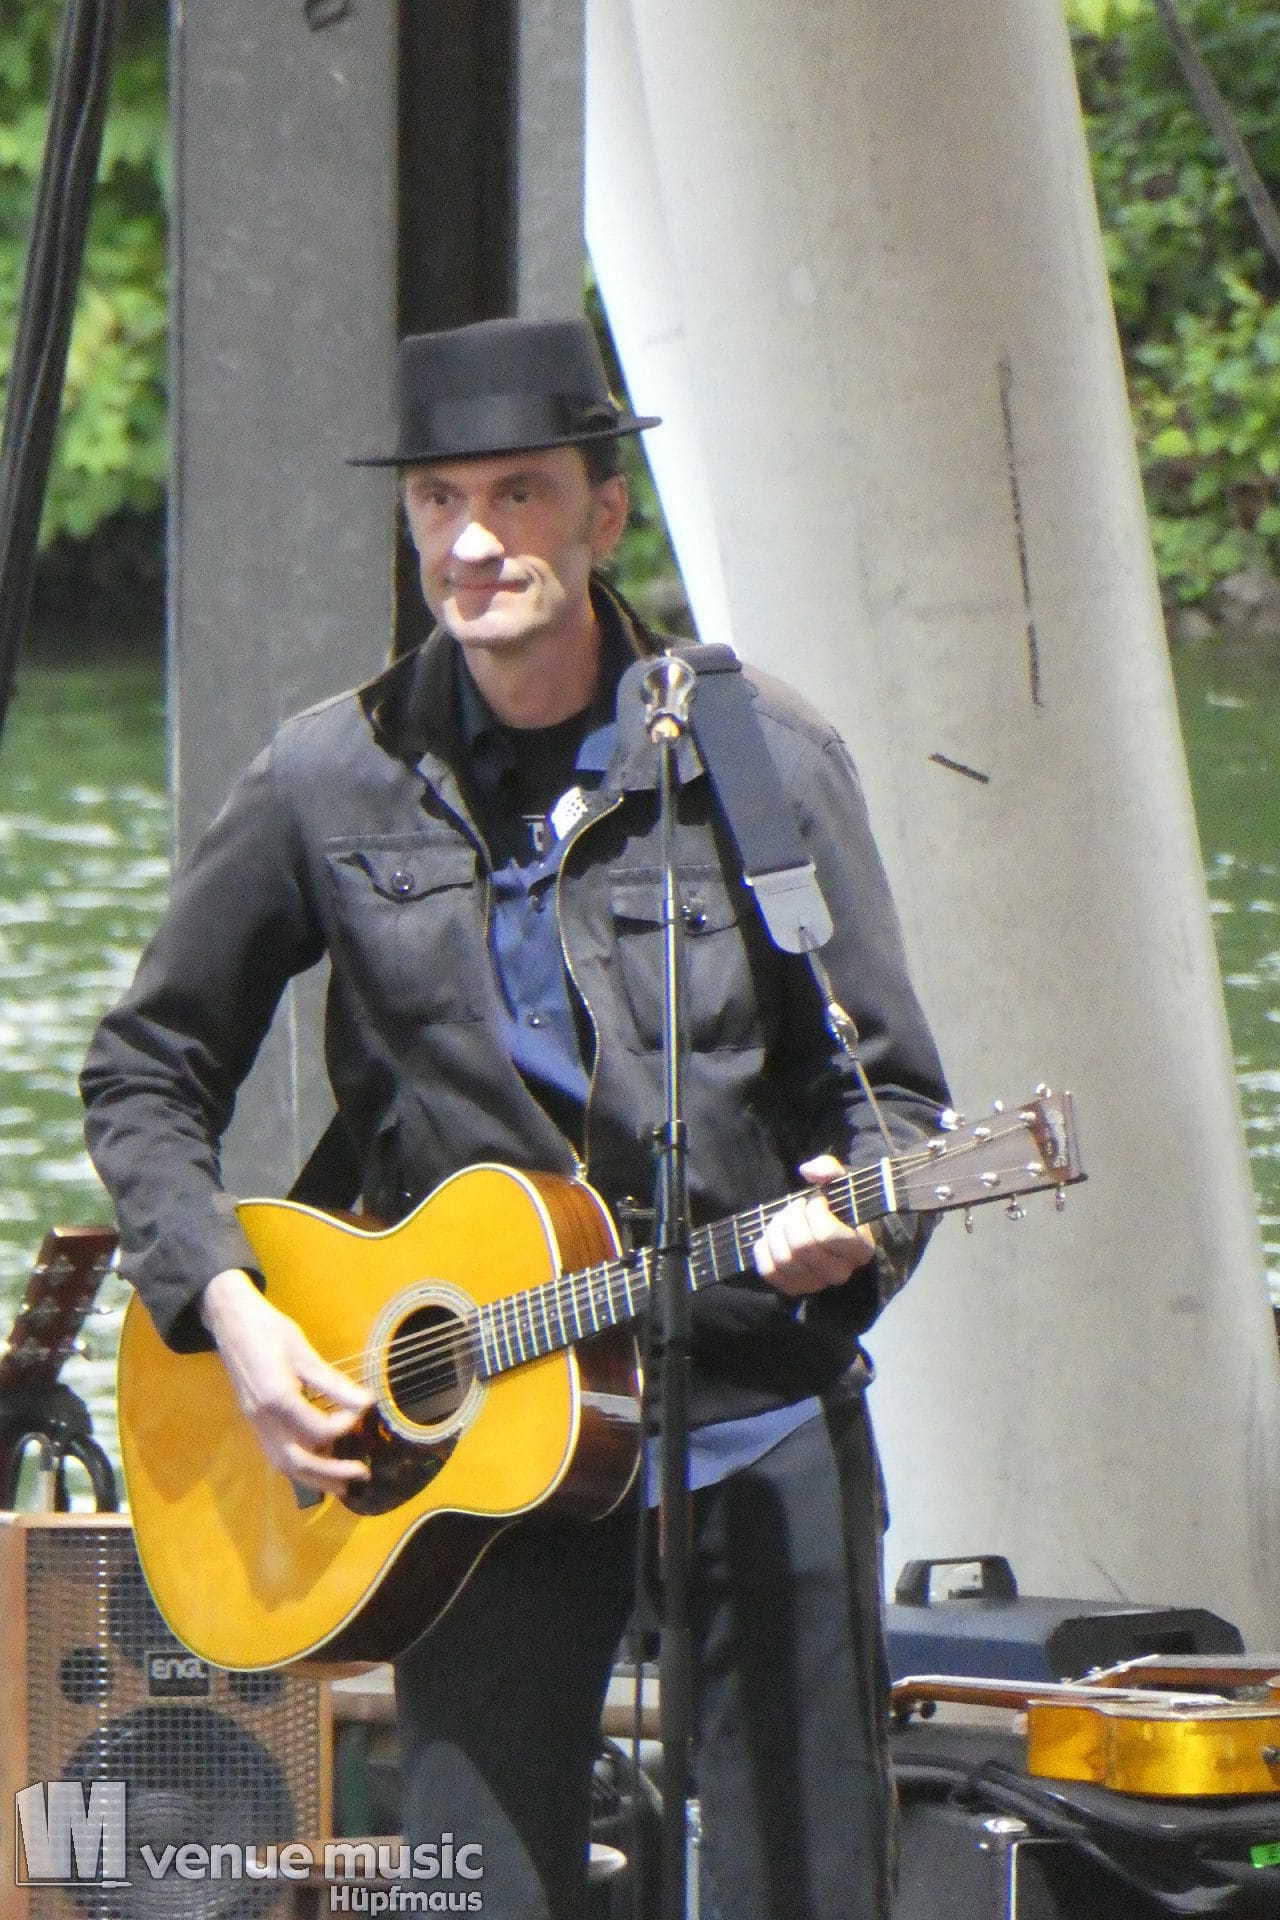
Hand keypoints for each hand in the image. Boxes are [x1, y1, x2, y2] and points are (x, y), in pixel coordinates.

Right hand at [199, 1268, 373, 1490]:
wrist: (230, 1322)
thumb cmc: (269, 1330)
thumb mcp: (303, 1351)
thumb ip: (332, 1382)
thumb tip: (365, 1403)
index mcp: (276, 1397)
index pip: (316, 1430)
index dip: (343, 1426)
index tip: (362, 1413)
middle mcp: (262, 1417)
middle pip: (295, 1460)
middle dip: (330, 1473)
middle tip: (361, 1473)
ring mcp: (255, 1423)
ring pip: (282, 1464)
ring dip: (314, 1478)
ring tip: (342, 1484)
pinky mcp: (254, 1422)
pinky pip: (275, 1454)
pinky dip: (298, 1466)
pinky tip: (318, 1466)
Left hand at [752, 1155, 875, 1295]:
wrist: (829, 1234)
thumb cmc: (837, 1208)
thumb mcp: (840, 1183)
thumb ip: (830, 1169)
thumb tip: (808, 1170)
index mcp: (859, 1248)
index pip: (827, 1234)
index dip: (814, 1211)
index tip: (817, 1199)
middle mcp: (840, 1272)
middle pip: (802, 1246)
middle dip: (792, 1217)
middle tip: (796, 1206)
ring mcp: (816, 1284)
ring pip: (784, 1259)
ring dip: (777, 1230)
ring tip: (783, 1219)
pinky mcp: (794, 1288)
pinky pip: (769, 1271)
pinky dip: (763, 1249)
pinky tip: (771, 1236)